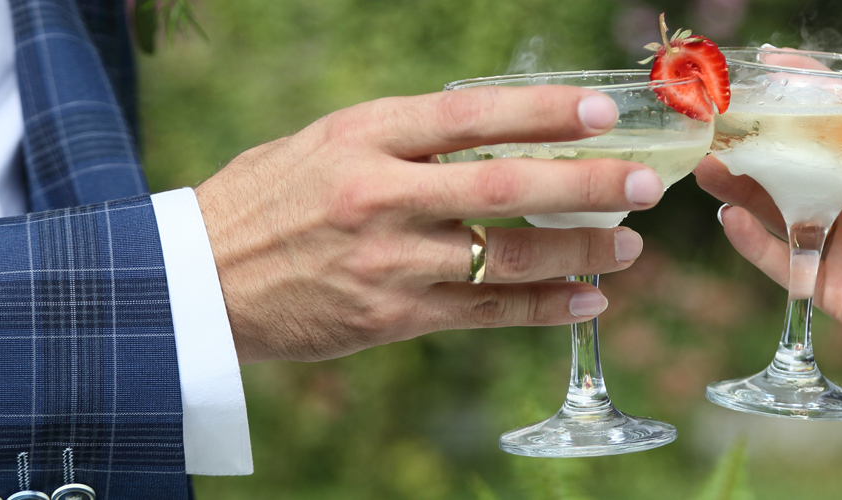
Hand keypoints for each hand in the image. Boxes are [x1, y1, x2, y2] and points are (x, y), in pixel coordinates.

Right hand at [195, 86, 665, 363]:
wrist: (197, 282)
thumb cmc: (266, 199)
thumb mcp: (324, 142)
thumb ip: (403, 137)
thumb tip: (495, 129)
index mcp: (361, 137)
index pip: (467, 116)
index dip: (541, 112)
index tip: (602, 110)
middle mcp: (379, 196)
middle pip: (502, 187)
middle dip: (584, 184)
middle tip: (644, 182)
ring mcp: (388, 262)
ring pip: (505, 259)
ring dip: (577, 253)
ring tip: (628, 246)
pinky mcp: (391, 317)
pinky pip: (484, 313)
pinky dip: (542, 308)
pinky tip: (586, 299)